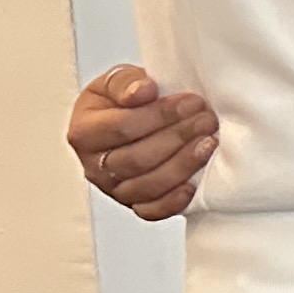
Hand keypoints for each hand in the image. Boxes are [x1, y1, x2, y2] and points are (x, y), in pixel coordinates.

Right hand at [70, 62, 217, 220]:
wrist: (134, 116)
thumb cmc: (124, 99)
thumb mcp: (118, 80)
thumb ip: (126, 82)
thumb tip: (142, 92)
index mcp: (84, 132)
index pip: (121, 128)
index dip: (159, 116)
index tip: (191, 102)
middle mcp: (94, 165)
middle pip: (136, 159)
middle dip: (177, 139)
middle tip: (206, 121)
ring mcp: (113, 188)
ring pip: (146, 186)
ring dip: (182, 165)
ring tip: (209, 143)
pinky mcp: (134, 204)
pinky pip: (151, 211)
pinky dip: (172, 202)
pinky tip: (193, 185)